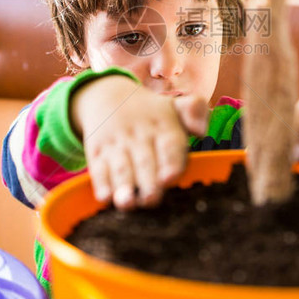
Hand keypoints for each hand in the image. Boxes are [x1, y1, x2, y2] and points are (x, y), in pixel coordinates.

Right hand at [71, 75, 208, 209]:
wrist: (107, 96)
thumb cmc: (152, 112)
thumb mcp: (175, 105)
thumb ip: (195, 113)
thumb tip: (201, 131)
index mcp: (164, 126)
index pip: (170, 145)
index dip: (170, 162)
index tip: (170, 178)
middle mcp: (140, 135)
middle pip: (145, 161)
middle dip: (148, 182)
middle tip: (151, 199)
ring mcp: (116, 144)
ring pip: (121, 167)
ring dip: (123, 186)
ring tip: (127, 203)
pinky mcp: (97, 152)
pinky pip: (98, 169)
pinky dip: (101, 183)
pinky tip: (106, 197)